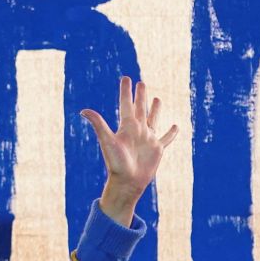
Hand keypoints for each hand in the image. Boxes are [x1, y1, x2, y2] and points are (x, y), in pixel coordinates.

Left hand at [80, 76, 179, 225]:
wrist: (128, 182)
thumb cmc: (116, 163)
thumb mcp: (107, 141)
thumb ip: (98, 124)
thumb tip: (83, 111)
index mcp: (126, 126)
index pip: (126, 104)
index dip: (126, 91)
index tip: (126, 78)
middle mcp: (137, 130)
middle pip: (139, 108)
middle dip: (140, 96)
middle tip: (141, 83)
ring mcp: (148, 139)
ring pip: (153, 120)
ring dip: (155, 109)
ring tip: (157, 99)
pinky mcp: (157, 149)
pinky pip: (166, 138)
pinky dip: (172, 132)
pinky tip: (176, 126)